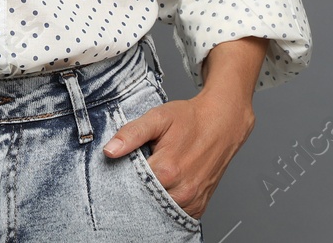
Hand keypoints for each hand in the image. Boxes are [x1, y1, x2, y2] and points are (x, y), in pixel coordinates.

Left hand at [101, 86, 255, 219]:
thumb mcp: (158, 118)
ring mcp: (192, 200)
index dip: (124, 175)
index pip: (130, 185)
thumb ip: (132, 134)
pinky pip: (175, 214)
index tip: (126, 165)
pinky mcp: (199, 206)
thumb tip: (110, 150)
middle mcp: (182, 190)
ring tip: (155, 176)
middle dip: (137, 188)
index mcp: (167, 169)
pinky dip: (167, 203)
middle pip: (144, 199)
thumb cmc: (190, 119)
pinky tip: (166, 187)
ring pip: (159, 209)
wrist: (222, 122)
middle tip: (142, 169)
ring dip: (152, 197)